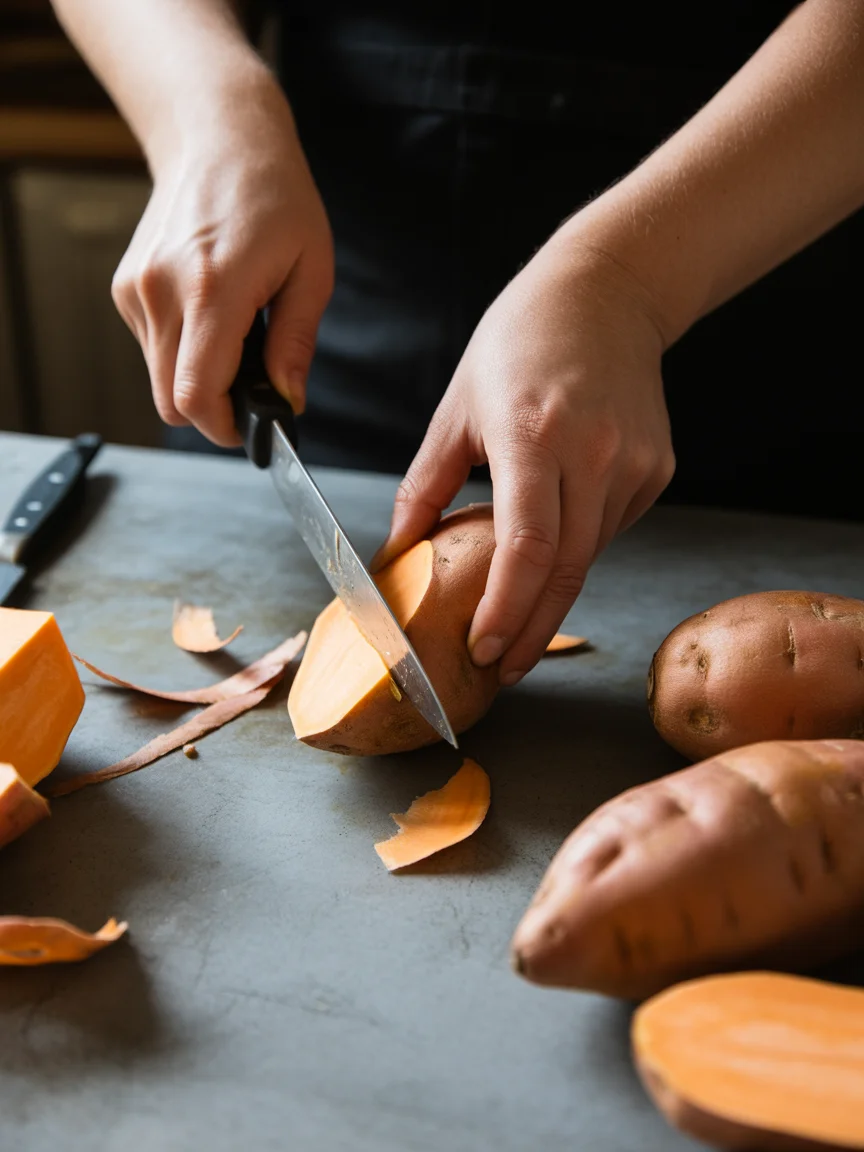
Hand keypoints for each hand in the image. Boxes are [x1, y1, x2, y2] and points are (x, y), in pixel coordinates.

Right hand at [112, 76, 333, 445]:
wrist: (218, 138)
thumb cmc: (275, 197)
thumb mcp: (311, 270)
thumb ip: (296, 344)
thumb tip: (288, 401)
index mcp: (212, 289)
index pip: (196, 395)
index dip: (225, 427)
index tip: (252, 427)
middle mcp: (161, 292)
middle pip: (171, 401)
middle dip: (214, 411)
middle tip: (252, 389)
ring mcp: (136, 290)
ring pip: (159, 380)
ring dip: (198, 378)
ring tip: (236, 335)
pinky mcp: (125, 289)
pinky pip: (152, 350)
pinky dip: (182, 351)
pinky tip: (210, 313)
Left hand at [374, 232, 675, 683]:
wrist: (608, 293)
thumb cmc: (519, 342)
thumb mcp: (457, 408)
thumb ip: (425, 485)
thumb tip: (398, 551)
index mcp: (535, 436)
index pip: (527, 547)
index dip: (507, 609)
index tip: (484, 651)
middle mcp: (595, 453)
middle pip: (565, 571)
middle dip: (532, 631)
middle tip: (502, 669)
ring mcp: (635, 463)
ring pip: (589, 555)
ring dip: (550, 591)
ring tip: (515, 610)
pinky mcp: (658, 470)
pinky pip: (610, 529)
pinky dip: (577, 546)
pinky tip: (557, 532)